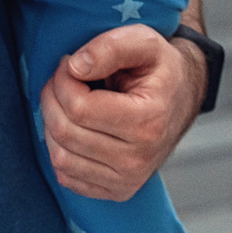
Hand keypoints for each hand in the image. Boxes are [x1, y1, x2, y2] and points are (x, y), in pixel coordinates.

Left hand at [37, 25, 202, 200]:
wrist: (179, 98)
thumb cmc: (158, 68)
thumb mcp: (144, 41)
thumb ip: (110, 47)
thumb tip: (75, 67)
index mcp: (149, 122)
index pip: (78, 108)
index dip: (62, 80)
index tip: (70, 64)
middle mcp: (140, 159)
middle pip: (65, 132)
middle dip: (52, 98)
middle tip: (63, 79)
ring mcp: (128, 180)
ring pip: (60, 157)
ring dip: (52, 123)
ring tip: (68, 101)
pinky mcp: (117, 191)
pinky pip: (67, 176)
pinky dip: (60, 149)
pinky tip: (75, 127)